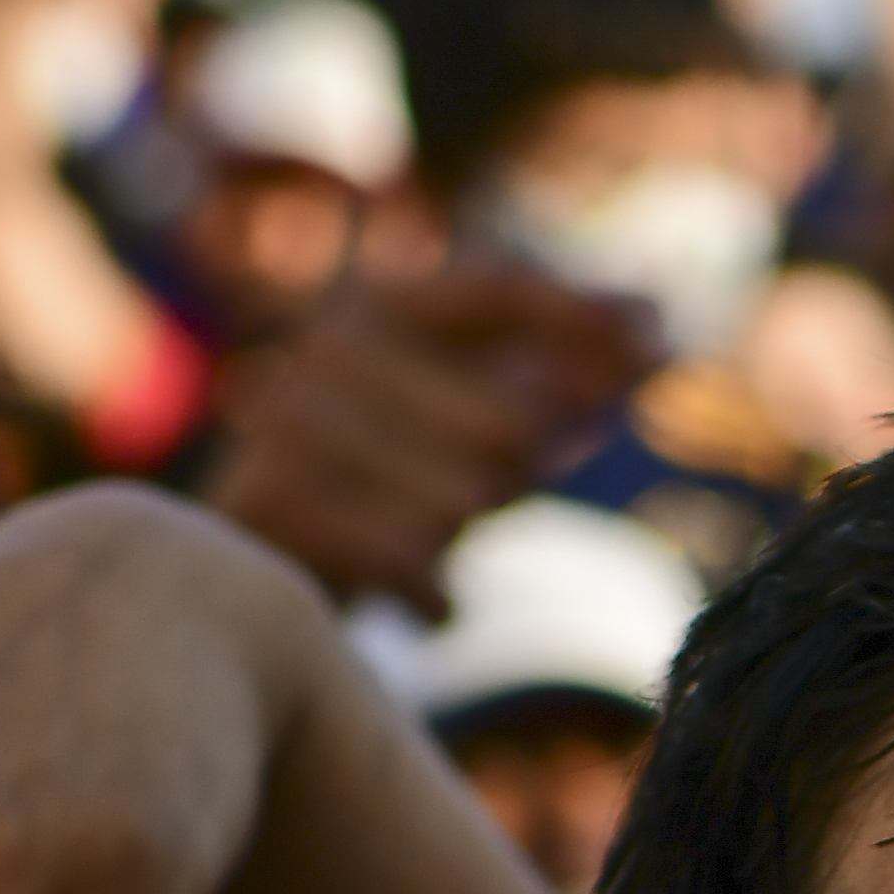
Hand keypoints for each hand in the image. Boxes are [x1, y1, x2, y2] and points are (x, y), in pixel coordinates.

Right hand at [194, 252, 650, 612]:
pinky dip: (434, 596)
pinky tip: (428, 605)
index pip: (502, 287)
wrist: (232, 583)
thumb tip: (658, 323)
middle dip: (520, 479)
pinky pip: (410, 558)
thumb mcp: (474, 427)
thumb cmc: (384, 497)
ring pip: (462, 501)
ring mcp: (291, 421)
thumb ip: (558, 380)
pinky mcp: (270, 503)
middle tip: (484, 503)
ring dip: (464, 543)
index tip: (660, 346)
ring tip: (429, 549)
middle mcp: (328, 344)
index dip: (585, 318)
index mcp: (379, 303)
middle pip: (508, 425)